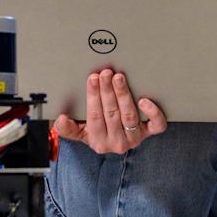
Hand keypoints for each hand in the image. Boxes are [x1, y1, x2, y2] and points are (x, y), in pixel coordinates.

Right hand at [51, 69, 165, 154]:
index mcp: (98, 142)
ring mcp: (135, 138)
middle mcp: (117, 143)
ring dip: (123, 94)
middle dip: (107, 91)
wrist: (115, 143)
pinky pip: (156, 125)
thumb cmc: (97, 132)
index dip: (93, 96)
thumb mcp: (79, 132)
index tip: (92, 79)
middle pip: (112, 114)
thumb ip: (68, 128)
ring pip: (129, 115)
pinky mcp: (149, 133)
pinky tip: (145, 100)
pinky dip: (152, 112)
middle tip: (105, 73)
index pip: (94, 116)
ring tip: (118, 78)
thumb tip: (60, 119)